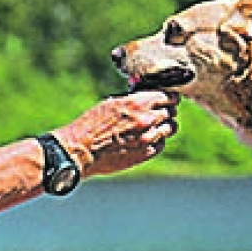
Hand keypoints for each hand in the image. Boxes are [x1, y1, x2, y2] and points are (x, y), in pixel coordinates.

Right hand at [56, 90, 179, 177]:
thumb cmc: (91, 125)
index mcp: (137, 103)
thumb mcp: (111, 103)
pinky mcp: (145, 154)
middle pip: (171, 112)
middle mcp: (146, 120)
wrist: (81, 150)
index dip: (170, 97)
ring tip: (157, 126)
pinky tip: (148, 138)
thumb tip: (149, 97)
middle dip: (167, 110)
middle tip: (162, 112)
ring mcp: (147, 138)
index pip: (168, 96)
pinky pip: (161, 144)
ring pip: (170, 128)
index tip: (170, 98)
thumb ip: (134, 100)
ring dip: (165, 125)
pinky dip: (158, 140)